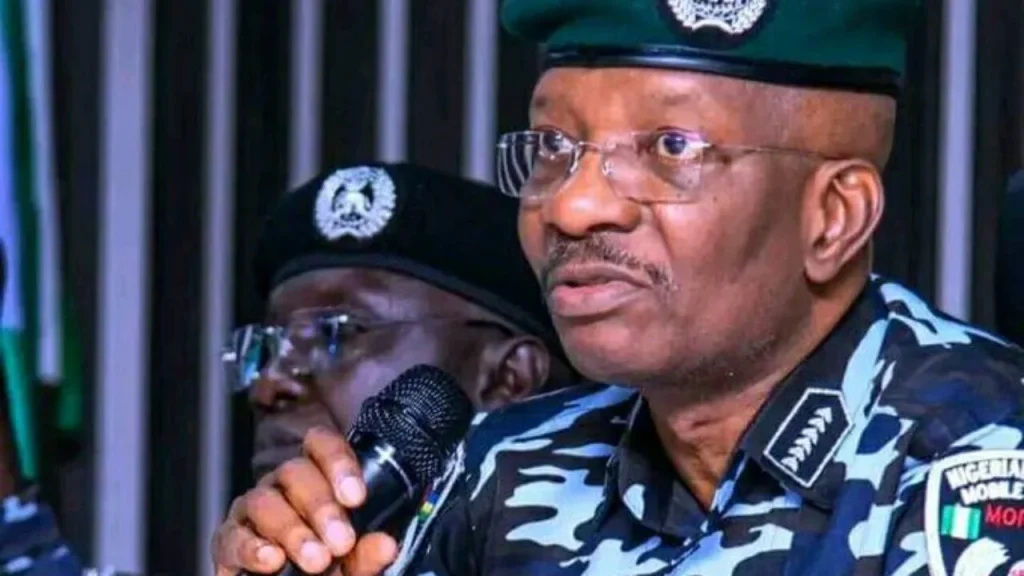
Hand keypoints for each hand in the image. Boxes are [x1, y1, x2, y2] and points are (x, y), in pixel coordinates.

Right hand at [212, 427, 398, 574]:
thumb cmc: (329, 571)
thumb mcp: (353, 566)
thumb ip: (367, 555)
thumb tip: (386, 544)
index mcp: (318, 479)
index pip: (322, 445)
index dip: (338, 463)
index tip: (356, 497)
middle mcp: (282, 486)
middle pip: (295, 473)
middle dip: (321, 507)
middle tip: (342, 542)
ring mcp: (252, 510)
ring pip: (264, 501)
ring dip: (291, 530)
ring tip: (317, 561)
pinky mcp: (228, 541)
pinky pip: (232, 536)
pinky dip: (251, 548)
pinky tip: (272, 561)